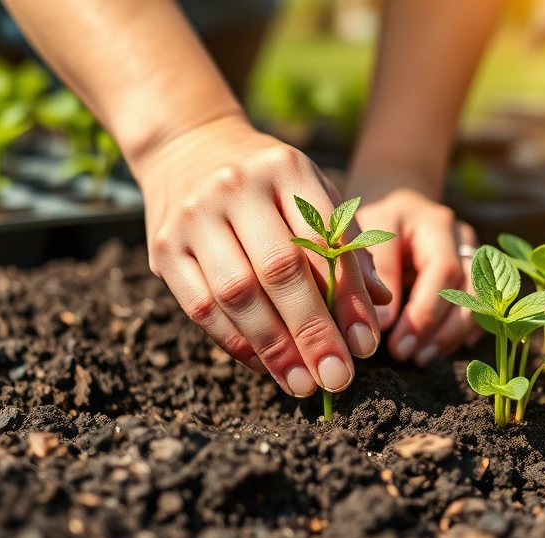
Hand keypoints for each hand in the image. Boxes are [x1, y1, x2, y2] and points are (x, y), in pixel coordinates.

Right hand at [134, 115, 391, 396]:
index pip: (324, 241)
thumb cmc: (268, 183)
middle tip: (337, 378)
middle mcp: (236, 187)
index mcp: (285, 168)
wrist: (189, 146)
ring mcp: (194, 217)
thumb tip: (381, 304)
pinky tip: (265, 366)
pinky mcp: (163, 248)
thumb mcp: (314, 194)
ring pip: (236, 294)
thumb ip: (345, 244)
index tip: (365, 344)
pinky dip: (236, 343)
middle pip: (278, 271)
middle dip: (312, 332)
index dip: (346, 298)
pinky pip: (200, 307)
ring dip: (274, 349)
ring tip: (303, 384)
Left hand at [354, 189, 480, 365]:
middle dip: (441, 330)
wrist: (390, 208)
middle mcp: (460, 238)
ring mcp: (471, 255)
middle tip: (411, 356)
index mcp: (434, 223)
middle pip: (469, 289)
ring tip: (421, 358)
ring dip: (452, 334)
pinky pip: (479, 307)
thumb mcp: (364, 235)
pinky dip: (462, 332)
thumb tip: (384, 322)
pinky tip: (438, 349)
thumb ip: (375, 272)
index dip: (425, 313)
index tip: (399, 345)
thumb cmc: (372, 223)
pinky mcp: (473, 273)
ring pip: (479, 300)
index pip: (443, 271)